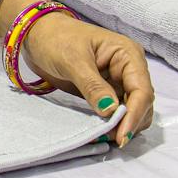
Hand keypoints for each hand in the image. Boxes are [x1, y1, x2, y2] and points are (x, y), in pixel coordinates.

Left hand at [20, 13, 155, 149]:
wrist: (36, 35)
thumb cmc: (55, 39)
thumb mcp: (73, 60)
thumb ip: (92, 86)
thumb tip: (111, 111)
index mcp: (128, 55)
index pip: (141, 90)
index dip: (134, 115)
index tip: (122, 136)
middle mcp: (128, 69)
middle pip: (141, 104)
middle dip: (130, 123)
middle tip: (112, 141)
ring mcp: (118, 81)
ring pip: (132, 111)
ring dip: (123, 126)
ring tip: (104, 138)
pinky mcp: (107, 92)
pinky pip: (116, 112)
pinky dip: (112, 123)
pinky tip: (101, 132)